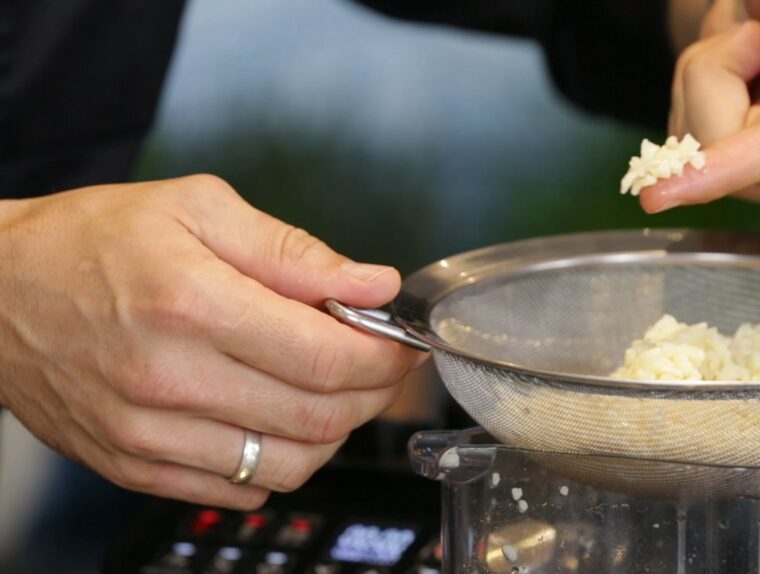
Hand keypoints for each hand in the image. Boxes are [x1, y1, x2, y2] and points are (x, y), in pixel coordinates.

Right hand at [0, 175, 423, 508]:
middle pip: (319, 417)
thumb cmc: (93, 241)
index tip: (398, 341)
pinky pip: (238, 491)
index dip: (384, 356)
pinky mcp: (132, 466)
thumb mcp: (198, 209)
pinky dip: (280, 463)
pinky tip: (277, 421)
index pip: (327, 357)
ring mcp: (147, 434)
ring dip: (333, 433)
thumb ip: (294, 252)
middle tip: (377, 365)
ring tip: (330, 391)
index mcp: (191, 304)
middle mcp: (168, 379)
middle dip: (372, 394)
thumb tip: (374, 284)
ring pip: (288, 465)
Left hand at [645, 0, 759, 210]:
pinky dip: (703, 114)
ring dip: (704, 95)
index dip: (729, 166)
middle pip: (733, 144)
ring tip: (744, 52)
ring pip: (711, 152)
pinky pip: (707, 161)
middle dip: (711, 81)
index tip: (661, 192)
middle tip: (741, 32)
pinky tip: (739, 86)